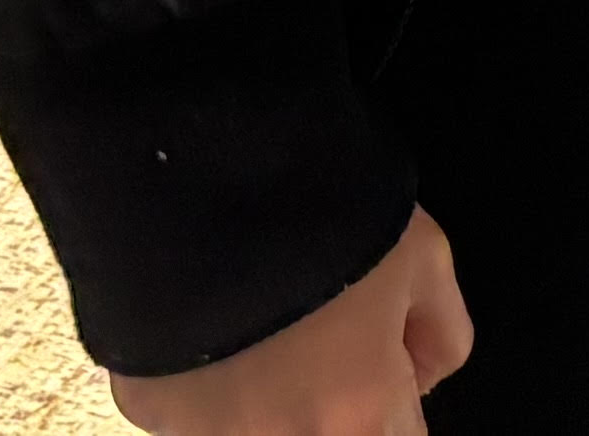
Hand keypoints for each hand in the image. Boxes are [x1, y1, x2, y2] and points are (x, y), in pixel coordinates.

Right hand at [108, 211, 466, 434]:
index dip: (395, 401)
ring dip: (266, 398)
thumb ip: (441, 333)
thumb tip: (419, 375)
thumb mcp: (426, 256)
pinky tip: (212, 323)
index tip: (383, 366)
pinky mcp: (147, 412)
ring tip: (261, 327)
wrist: (203, 177)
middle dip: (331, 404)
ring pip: (255, 430)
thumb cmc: (326, 213)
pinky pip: (192, 414)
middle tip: (319, 340)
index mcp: (358, 416)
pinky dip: (208, 384)